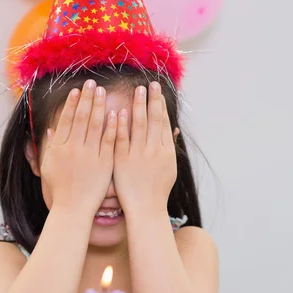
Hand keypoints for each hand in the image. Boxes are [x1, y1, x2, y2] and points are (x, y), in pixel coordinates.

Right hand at [40, 80, 116, 216]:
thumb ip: (49, 146)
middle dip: (87, 98)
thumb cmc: (60, 190)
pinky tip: (116, 113)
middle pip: (81, 117)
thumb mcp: (48, 166)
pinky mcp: (103, 163)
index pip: (66, 119)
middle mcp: (73, 148)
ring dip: (99, 106)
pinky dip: (112, 126)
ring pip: (95, 125)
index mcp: (59, 147)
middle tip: (93, 83)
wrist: (72, 209)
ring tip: (103, 92)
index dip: (72, 103)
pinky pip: (109, 141)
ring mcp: (89, 155)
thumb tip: (49, 129)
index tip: (78, 90)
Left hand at [114, 82, 176, 214]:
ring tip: (137, 91)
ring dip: (138, 105)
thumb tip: (175, 129)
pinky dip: (120, 124)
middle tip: (149, 84)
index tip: (157, 91)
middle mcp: (154, 150)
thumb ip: (170, 146)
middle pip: (153, 119)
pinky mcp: (123, 161)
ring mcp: (138, 155)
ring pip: (139, 125)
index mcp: (166, 151)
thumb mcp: (169, 167)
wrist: (146, 209)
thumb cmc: (157, 190)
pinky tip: (118, 111)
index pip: (163, 123)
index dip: (160, 105)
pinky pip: (121, 138)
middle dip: (152, 100)